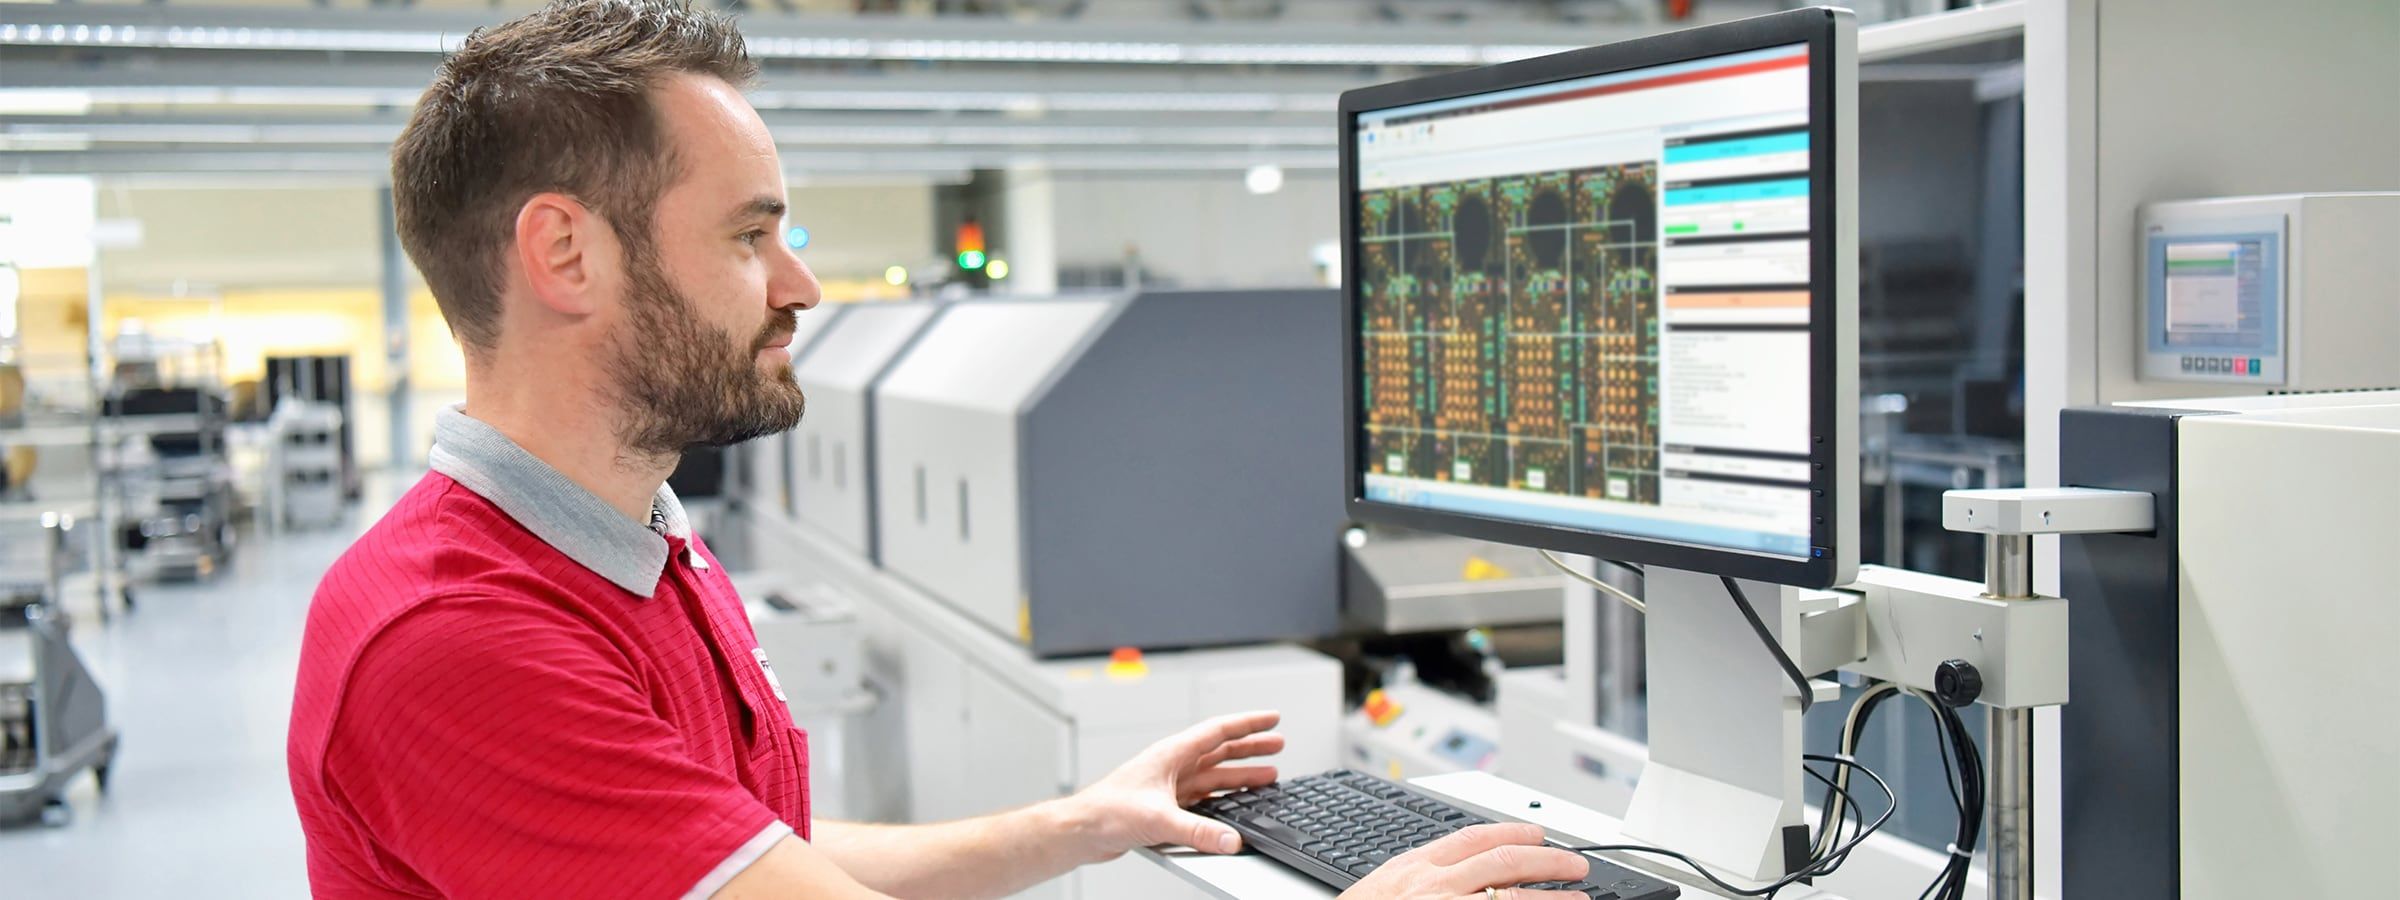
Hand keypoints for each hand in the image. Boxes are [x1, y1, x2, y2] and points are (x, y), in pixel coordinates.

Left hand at [1059, 710, 1284, 860]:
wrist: (1083, 831)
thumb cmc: (1106, 812)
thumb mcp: (1158, 819)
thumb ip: (1198, 831)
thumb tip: (1231, 839)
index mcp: (1172, 754)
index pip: (1218, 731)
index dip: (1248, 724)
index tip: (1272, 718)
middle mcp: (1173, 765)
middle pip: (1221, 750)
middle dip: (1251, 746)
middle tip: (1278, 743)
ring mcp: (1170, 785)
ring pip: (1215, 773)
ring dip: (1241, 773)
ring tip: (1269, 775)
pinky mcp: (1166, 805)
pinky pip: (1205, 796)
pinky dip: (1224, 796)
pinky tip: (1236, 801)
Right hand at [1337, 824, 1591, 899]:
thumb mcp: (1382, 889)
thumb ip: (1417, 877)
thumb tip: (1452, 872)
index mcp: (1412, 868)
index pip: (1471, 838)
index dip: (1511, 833)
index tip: (1537, 835)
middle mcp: (1432, 887)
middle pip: (1503, 863)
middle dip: (1547, 861)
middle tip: (1576, 864)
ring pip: (1512, 897)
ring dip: (1552, 898)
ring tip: (1579, 898)